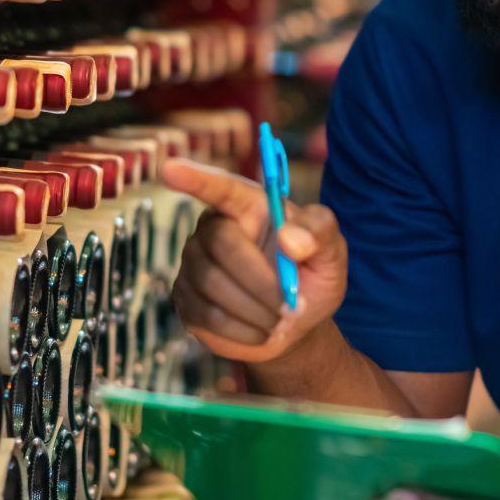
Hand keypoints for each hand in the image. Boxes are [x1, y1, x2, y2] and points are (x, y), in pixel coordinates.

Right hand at [160, 158, 347, 363]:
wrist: (295, 325)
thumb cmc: (311, 277)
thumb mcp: (331, 252)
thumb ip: (320, 232)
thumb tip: (290, 238)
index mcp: (248, 206)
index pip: (220, 188)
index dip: (195, 179)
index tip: (168, 169)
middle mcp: (213, 228)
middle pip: (222, 243)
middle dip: (261, 281)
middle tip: (291, 307)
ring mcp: (194, 263)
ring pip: (213, 283)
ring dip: (256, 310)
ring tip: (280, 320)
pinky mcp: (186, 299)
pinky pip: (207, 315)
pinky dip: (242, 330)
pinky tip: (260, 331)